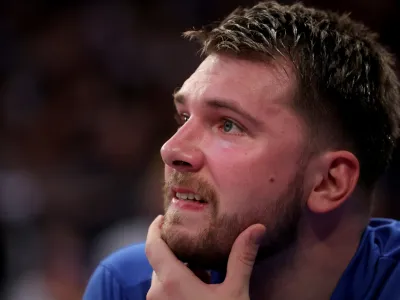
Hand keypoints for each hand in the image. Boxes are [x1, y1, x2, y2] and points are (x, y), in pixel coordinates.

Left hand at [145, 215, 265, 299]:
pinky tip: (201, 292)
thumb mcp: (236, 292)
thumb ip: (242, 257)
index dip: (155, 229)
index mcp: (172, 283)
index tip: (163, 217)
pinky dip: (178, 287)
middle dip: (179, 254)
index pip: (152, 246)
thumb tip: (257, 228)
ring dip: (180, 272)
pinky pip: (165, 295)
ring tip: (206, 275)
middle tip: (200, 251)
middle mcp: (157, 296)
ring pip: (163, 280)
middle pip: (161, 262)